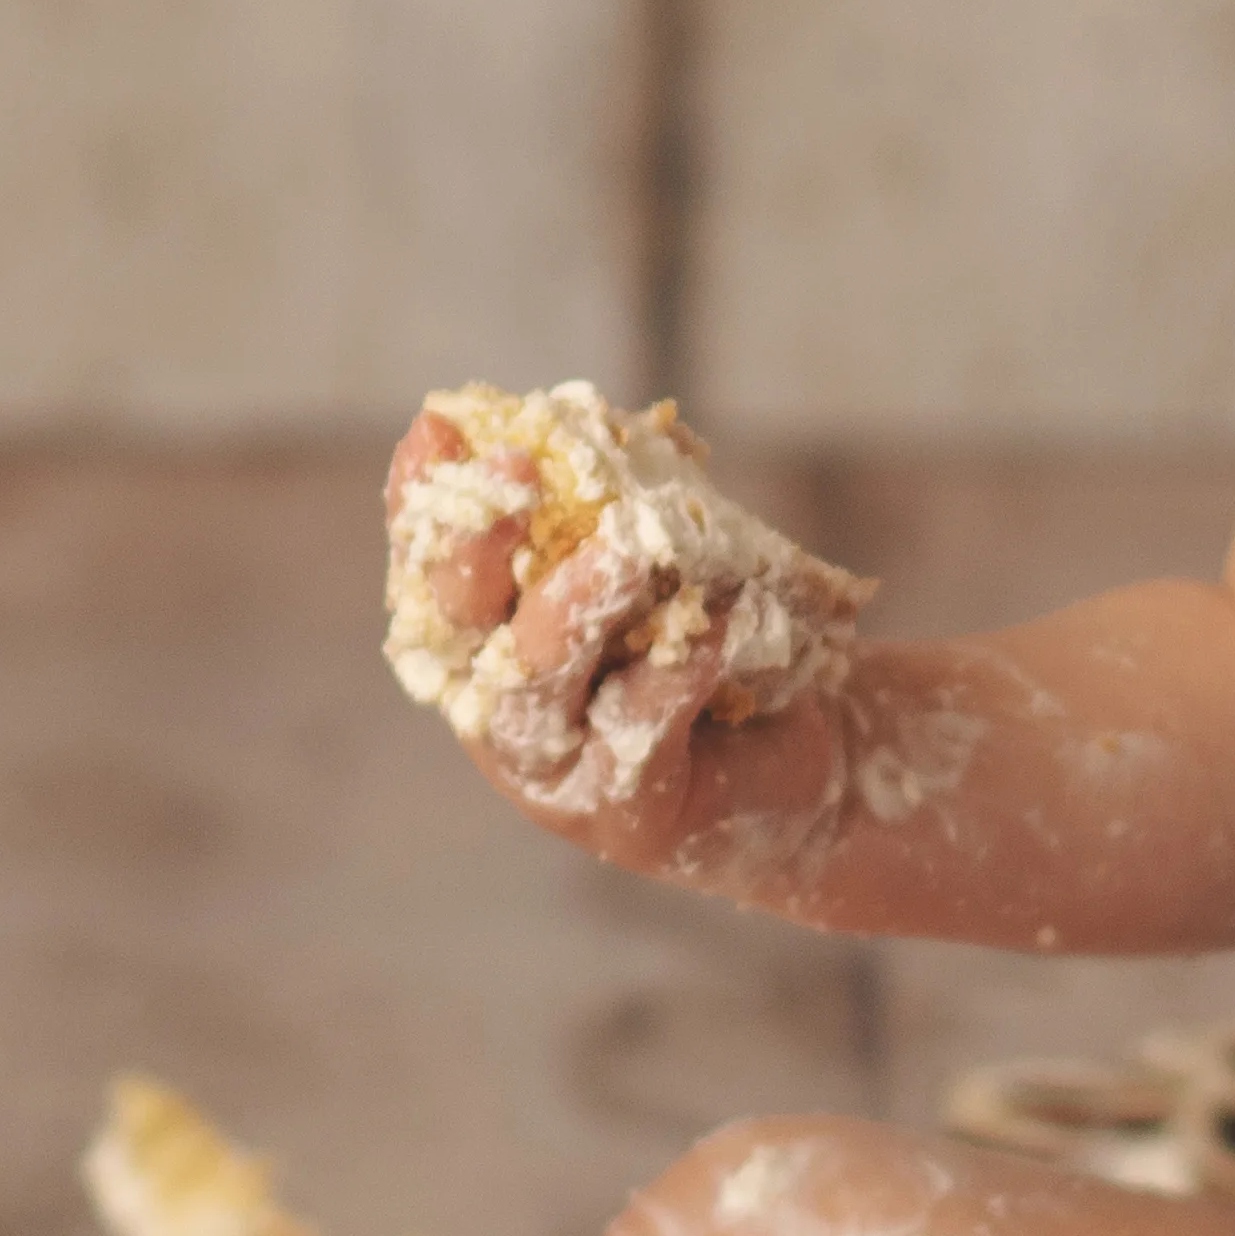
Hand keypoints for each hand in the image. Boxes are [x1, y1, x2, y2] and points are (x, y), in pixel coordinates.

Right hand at [383, 404, 859, 894]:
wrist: (810, 757)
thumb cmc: (716, 645)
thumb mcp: (666, 565)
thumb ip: (623, 505)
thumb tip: (611, 424)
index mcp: (486, 639)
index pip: (429, 561)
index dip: (424, 494)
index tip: (440, 421)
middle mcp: (497, 706)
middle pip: (457, 624)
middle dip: (475, 545)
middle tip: (518, 471)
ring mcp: (554, 771)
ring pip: (534, 687)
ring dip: (573, 610)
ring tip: (629, 551)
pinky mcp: (624, 815)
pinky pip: (638, 731)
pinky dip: (679, 669)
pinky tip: (722, 623)